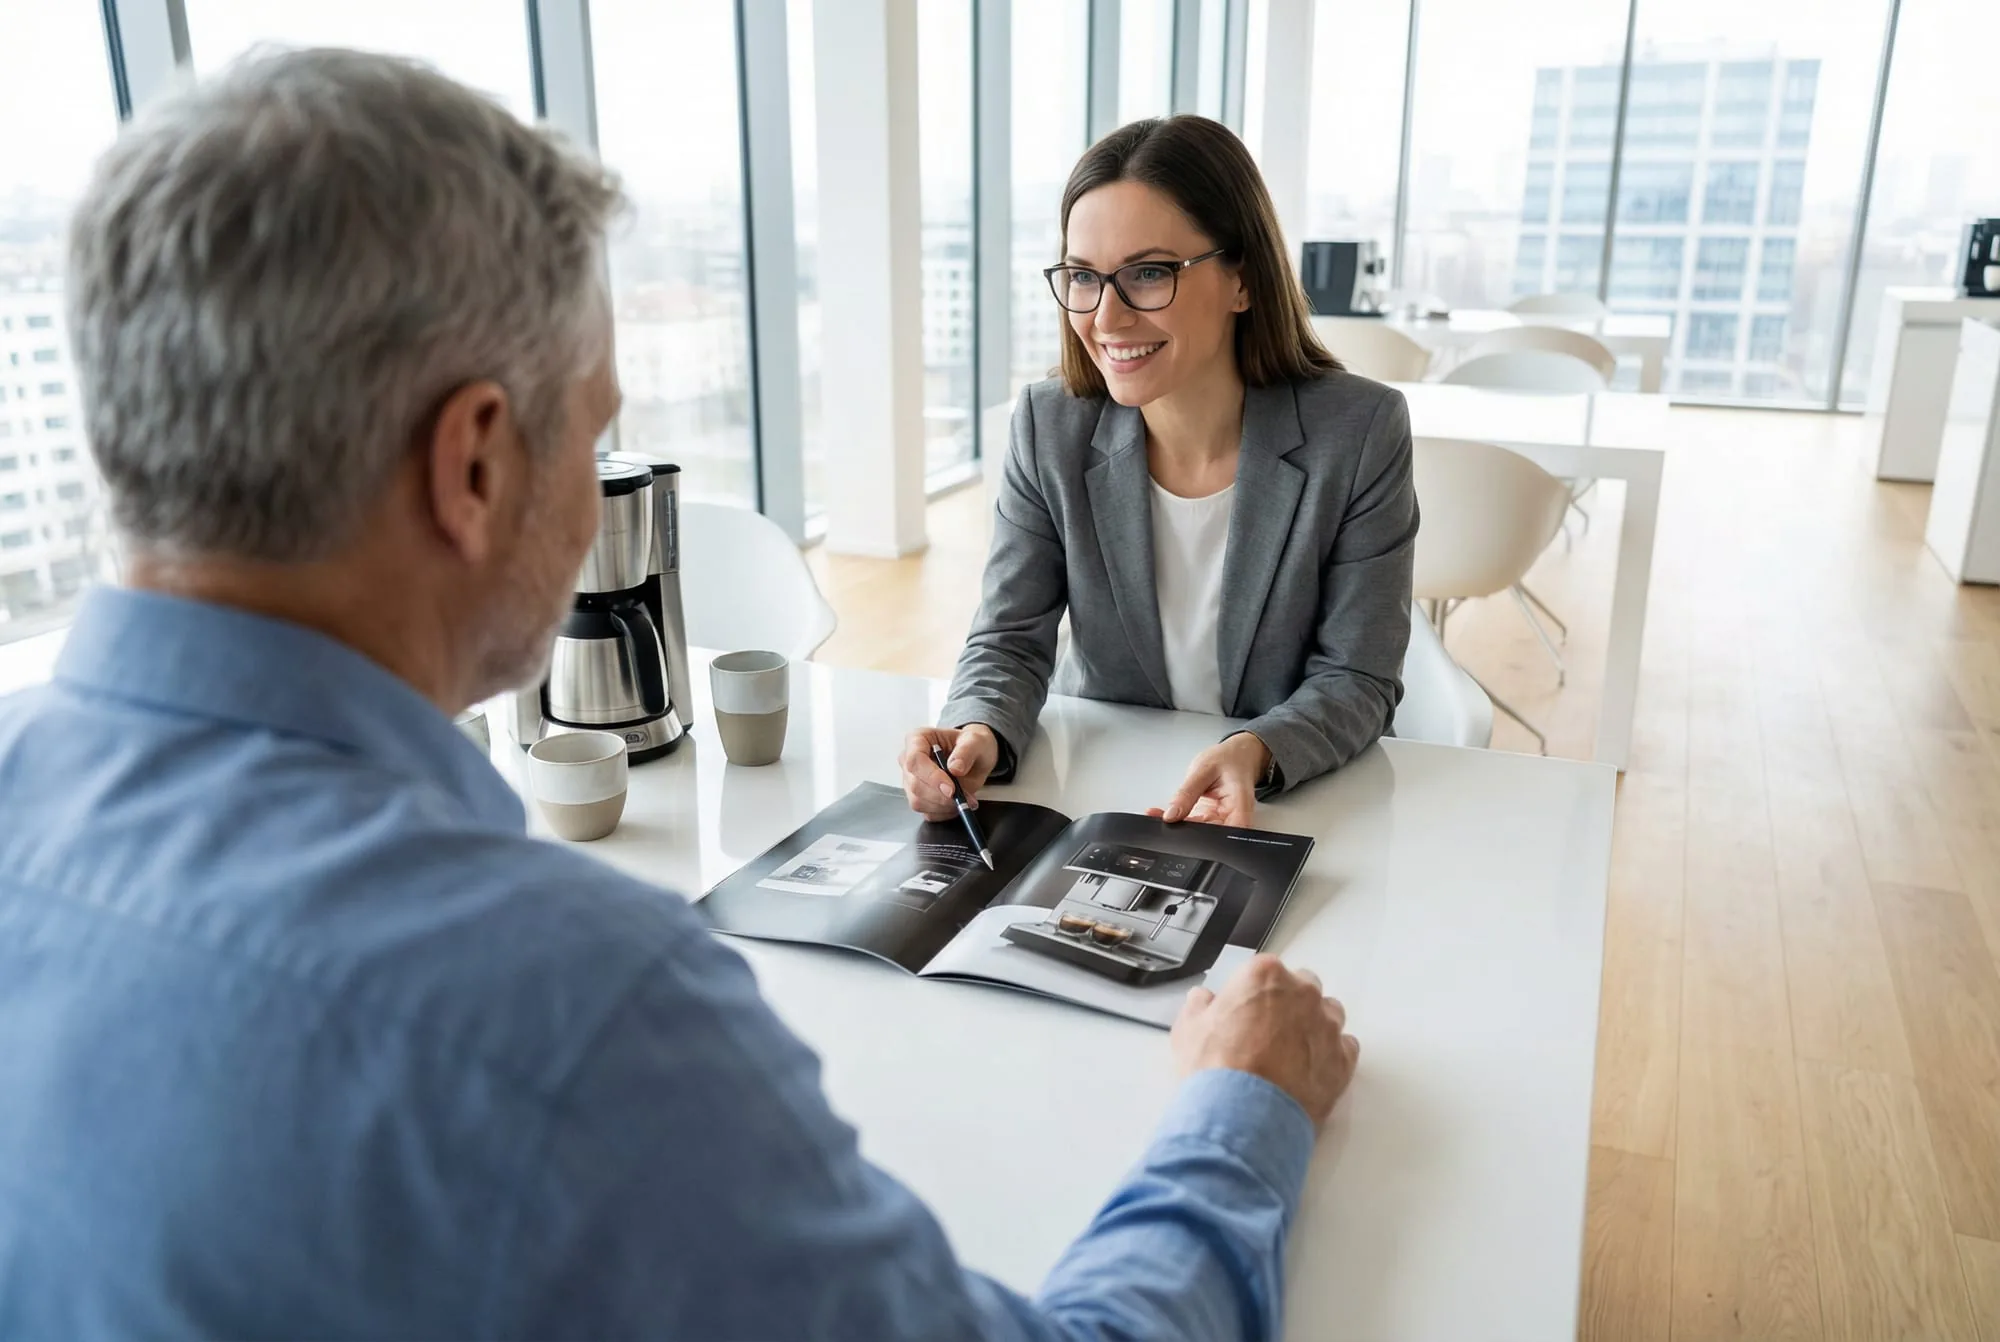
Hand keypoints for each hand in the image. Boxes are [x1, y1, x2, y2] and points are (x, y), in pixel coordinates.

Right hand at [899, 724, 999, 821]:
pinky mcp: (918, 797)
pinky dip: (945, 812)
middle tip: (966, 796)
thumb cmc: (971, 743)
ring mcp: (911, 781)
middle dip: (941, 796)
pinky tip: (958, 803)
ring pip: (918, 802)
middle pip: (915, 784)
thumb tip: (955, 768)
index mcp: (917, 739)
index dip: (931, 777)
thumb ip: (966, 751)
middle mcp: (909, 760)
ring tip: (966, 798)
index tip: (951, 788)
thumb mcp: (976, 740)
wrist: (975, 756)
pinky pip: (927, 812)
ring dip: (944, 806)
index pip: (915, 760)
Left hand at [1148, 733, 1269, 826]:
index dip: (1202, 838)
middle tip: (1166, 819)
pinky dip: (1181, 819)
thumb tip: (1171, 815)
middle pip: (1210, 836)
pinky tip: (1167, 813)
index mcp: (1239, 805)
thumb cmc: (1228, 759)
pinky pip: (1195, 824)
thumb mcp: (1203, 770)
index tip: (1180, 829)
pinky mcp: (1212, 818)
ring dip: (1180, 826)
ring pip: (1199, 832)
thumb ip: (1186, 794)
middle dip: (1184, 831)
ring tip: (1160, 814)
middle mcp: (1234, 817)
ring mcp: (1222, 820)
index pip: (1225, 833)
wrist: (1237, 755)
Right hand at [1171, 955, 1358, 1124]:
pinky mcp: (1343, 1059)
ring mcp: (1327, 1026)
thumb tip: (1203, 1001)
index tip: (1246, 1009)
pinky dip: (1330, 1055)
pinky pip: (1345, 1047)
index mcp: (1265, 976)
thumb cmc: (1217, 1072)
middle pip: (1302, 986)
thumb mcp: (1189, 1030)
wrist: (1243, 1117)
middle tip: (1267, 1031)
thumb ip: (1200, 1006)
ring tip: (1289, 1054)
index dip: (1254, 992)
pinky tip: (1309, 1070)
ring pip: (1329, 1013)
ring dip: (1313, 1026)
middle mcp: (1302, 993)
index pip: (1265, 970)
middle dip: (1288, 1004)